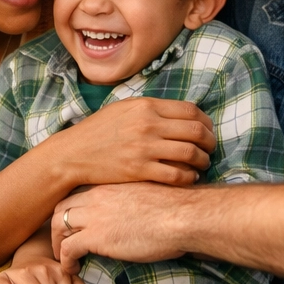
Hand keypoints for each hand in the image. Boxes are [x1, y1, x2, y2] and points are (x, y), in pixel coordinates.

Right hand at [42, 98, 214, 187]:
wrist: (74, 153)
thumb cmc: (99, 130)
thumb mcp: (124, 108)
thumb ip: (151, 108)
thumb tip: (181, 113)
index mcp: (146, 106)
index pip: (191, 110)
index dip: (206, 122)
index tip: (208, 130)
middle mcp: (148, 124)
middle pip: (196, 131)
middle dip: (210, 141)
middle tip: (210, 149)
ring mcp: (144, 148)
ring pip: (190, 153)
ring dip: (203, 160)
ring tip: (202, 164)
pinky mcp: (139, 170)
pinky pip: (176, 175)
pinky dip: (189, 177)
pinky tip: (190, 177)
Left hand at [52, 183, 197, 272]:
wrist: (182, 215)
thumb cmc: (175, 207)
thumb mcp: (146, 195)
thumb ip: (130, 200)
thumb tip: (132, 212)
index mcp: (109, 185)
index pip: (76, 194)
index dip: (71, 209)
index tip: (74, 223)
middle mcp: (96, 197)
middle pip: (61, 207)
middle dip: (57, 225)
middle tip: (62, 240)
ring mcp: (94, 215)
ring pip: (57, 225)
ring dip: (57, 243)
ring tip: (65, 257)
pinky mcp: (96, 237)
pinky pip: (67, 248)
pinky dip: (65, 260)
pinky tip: (72, 268)